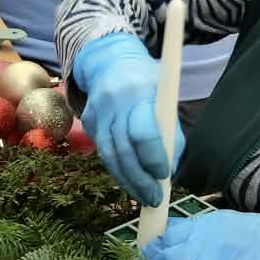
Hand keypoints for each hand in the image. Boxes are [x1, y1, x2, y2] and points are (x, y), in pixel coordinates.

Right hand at [70, 32, 180, 206]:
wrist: (109, 61)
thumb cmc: (146, 82)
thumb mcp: (165, 97)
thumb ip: (170, 131)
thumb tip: (172, 168)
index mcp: (139, 93)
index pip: (143, 133)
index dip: (153, 158)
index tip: (164, 175)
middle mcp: (114, 104)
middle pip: (123, 150)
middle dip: (140, 179)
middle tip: (155, 198)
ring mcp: (97, 113)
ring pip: (109, 156)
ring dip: (127, 181)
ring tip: (143, 197)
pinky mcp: (88, 122)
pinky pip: (102, 152)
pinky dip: (117, 170)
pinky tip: (129, 182)